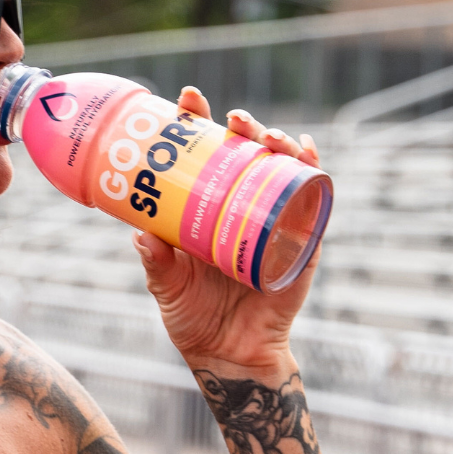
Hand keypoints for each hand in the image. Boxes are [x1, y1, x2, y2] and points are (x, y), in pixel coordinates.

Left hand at [133, 88, 319, 382]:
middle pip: (244, 152)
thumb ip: (156, 262)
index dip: (197, 122)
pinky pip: (311, 201)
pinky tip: (306, 152)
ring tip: (268, 135)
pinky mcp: (298, 242)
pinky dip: (312, 173)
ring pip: (279, 168)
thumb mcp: (166, 288)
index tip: (188, 98)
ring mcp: (271, 219)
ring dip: (278, 143)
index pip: (201, 154)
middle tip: (232, 117)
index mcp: (204, 206)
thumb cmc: (193, 317)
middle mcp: (239, 205)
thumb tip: (141, 233)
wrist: (229, 354)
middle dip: (243, 125)